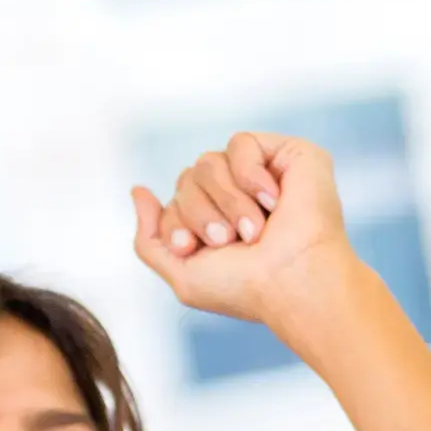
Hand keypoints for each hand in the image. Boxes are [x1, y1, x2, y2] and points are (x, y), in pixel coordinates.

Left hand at [133, 133, 366, 359]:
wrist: (292, 283)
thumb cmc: (246, 287)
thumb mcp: (182, 273)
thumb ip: (149, 238)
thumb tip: (137, 190)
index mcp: (218, 221)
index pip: (175, 200)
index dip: (176, 222)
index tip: (193, 248)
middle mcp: (240, 195)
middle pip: (188, 177)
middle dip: (199, 212)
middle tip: (228, 240)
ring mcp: (264, 174)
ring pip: (208, 161)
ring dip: (226, 201)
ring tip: (254, 229)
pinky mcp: (289, 155)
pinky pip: (241, 143)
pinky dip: (248, 174)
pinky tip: (272, 201)